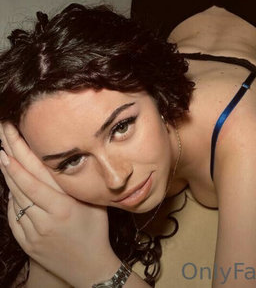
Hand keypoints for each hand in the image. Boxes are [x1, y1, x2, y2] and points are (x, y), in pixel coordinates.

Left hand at [0, 122, 118, 287]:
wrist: (89, 268)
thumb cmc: (96, 230)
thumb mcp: (92, 202)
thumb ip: (76, 183)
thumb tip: (64, 159)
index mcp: (64, 207)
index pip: (36, 178)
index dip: (21, 159)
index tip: (10, 141)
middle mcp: (46, 219)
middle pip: (22, 184)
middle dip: (10, 159)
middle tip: (2, 138)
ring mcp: (34, 233)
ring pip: (15, 199)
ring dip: (9, 177)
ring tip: (4, 157)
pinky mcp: (27, 243)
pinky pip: (14, 216)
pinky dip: (13, 199)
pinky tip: (13, 186)